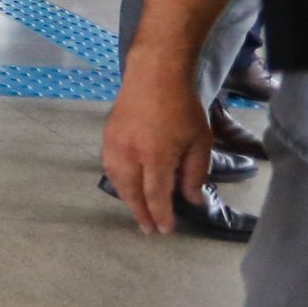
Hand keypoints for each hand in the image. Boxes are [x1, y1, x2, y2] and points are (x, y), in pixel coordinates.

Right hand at [101, 72, 211, 233]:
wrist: (154, 76)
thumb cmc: (182, 108)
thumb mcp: (200, 141)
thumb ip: (195, 173)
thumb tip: (191, 199)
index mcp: (156, 156)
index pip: (156, 195)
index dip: (160, 215)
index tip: (165, 230)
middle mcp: (130, 154)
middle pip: (131, 193)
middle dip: (141, 213)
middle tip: (148, 229)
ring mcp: (114, 146)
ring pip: (117, 182)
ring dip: (128, 199)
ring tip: (138, 210)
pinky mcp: (107, 138)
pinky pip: (111, 167)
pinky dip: (119, 182)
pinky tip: (128, 186)